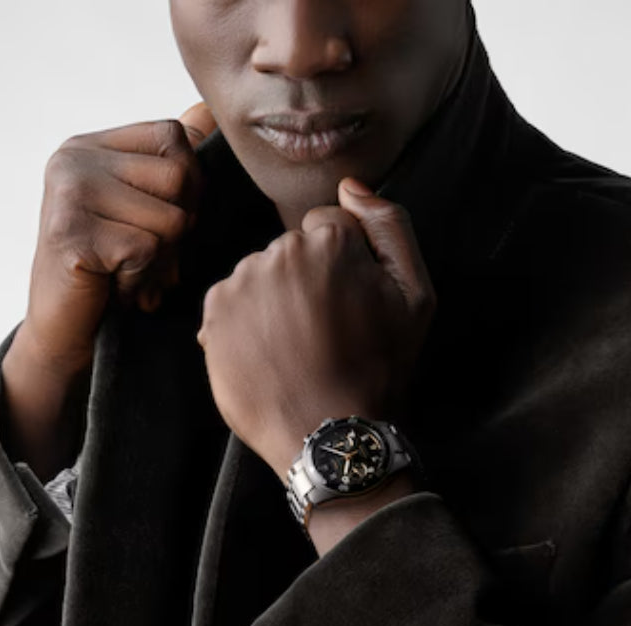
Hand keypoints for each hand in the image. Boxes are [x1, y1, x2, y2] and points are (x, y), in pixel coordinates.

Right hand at [0, 102, 215, 480]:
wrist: (65, 332)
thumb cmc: (111, 272)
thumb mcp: (143, 209)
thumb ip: (170, 161)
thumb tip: (207, 112)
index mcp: (89, 146)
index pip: (173, 135)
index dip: (188, 185)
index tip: (161, 221)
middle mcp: (72, 160)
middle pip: (179, 175)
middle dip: (179, 226)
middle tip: (146, 255)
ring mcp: (67, 196)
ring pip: (169, 218)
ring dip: (162, 259)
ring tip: (129, 272)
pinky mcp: (71, 236)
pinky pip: (147, 250)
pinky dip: (142, 278)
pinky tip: (116, 287)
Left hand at [197, 178, 435, 480]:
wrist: (327, 434)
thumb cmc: (377, 369)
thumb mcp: (416, 297)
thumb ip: (390, 226)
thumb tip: (351, 186)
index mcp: (328, 240)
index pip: (329, 228)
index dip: (344, 268)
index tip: (348, 307)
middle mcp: (278, 251)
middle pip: (292, 251)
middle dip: (306, 282)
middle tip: (323, 334)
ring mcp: (241, 282)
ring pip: (260, 276)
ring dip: (274, 302)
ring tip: (294, 349)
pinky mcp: (214, 314)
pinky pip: (231, 302)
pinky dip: (245, 323)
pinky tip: (268, 354)